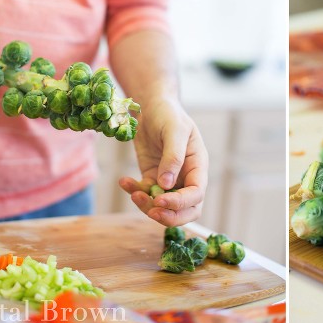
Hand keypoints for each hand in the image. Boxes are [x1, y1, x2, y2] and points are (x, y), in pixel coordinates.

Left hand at [118, 97, 208, 226]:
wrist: (151, 107)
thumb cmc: (168, 114)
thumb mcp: (174, 130)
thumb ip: (173, 156)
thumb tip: (167, 184)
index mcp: (198, 166)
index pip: (196, 194)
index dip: (180, 203)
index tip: (160, 200)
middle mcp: (186, 177)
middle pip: (186, 210)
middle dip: (169, 215)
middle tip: (151, 210)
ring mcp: (169, 180)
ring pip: (163, 206)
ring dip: (148, 205)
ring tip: (133, 192)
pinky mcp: (152, 177)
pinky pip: (145, 194)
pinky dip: (134, 192)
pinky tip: (124, 181)